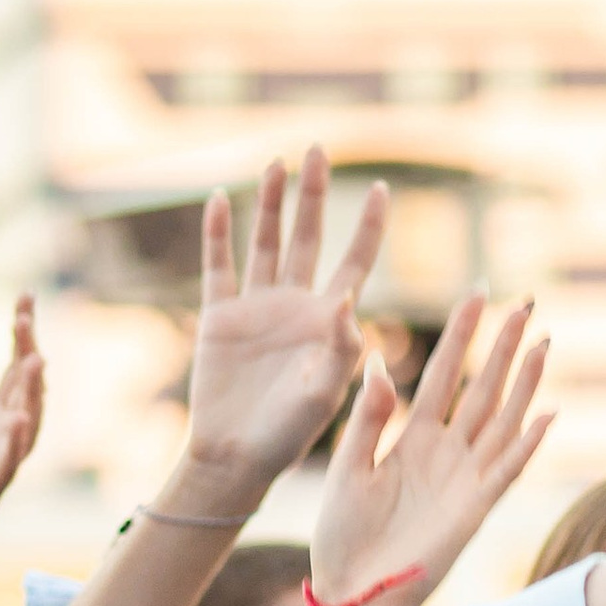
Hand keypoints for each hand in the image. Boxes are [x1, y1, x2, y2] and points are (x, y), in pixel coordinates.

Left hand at [0, 296, 43, 605]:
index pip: (13, 371)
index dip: (20, 336)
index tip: (24, 297)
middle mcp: (5, 440)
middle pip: (24, 390)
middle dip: (26, 353)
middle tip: (24, 313)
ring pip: (24, 426)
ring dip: (30, 394)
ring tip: (33, 359)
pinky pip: (5, 467)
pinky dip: (14, 444)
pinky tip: (18, 419)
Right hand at [184, 145, 389, 491]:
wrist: (237, 456)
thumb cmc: (289, 435)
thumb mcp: (324, 394)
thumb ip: (338, 348)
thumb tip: (347, 297)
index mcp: (330, 323)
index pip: (356, 263)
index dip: (369, 227)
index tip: (385, 190)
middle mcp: (296, 307)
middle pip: (310, 238)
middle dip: (315, 195)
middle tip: (320, 149)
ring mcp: (258, 308)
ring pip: (267, 242)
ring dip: (271, 203)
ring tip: (279, 163)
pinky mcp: (220, 316)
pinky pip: (220, 266)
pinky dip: (220, 232)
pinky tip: (224, 198)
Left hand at [306, 295, 550, 605]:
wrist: (355, 593)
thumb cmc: (343, 535)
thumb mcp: (347, 466)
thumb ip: (367, 417)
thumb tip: (376, 361)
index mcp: (411, 437)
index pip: (443, 374)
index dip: (461, 335)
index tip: (477, 295)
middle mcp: (445, 453)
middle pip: (483, 389)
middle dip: (503, 347)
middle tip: (524, 304)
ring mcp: (465, 480)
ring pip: (503, 420)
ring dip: (524, 383)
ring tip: (543, 343)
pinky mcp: (475, 510)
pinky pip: (506, 469)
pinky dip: (528, 443)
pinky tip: (549, 413)